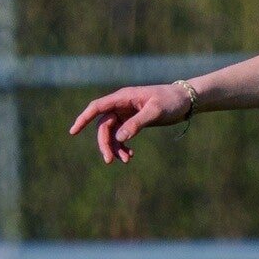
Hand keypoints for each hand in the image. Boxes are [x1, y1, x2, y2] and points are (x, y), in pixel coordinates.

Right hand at [68, 83, 193, 163]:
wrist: (185, 101)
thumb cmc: (171, 101)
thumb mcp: (155, 112)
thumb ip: (137, 123)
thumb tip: (119, 138)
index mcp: (123, 98)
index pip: (97, 108)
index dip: (84, 119)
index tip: (73, 131)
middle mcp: (121, 105)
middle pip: (104, 125)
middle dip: (105, 143)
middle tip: (110, 161)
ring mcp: (126, 114)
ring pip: (112, 133)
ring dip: (115, 147)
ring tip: (126, 160)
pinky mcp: (133, 122)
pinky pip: (122, 135)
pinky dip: (123, 146)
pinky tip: (131, 155)